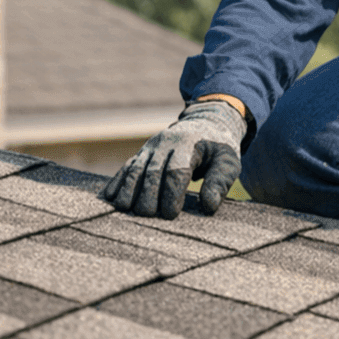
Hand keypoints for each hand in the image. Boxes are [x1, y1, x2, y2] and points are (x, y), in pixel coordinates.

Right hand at [100, 99, 245, 218]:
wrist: (206, 123)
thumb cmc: (219, 148)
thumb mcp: (229, 162)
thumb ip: (220, 182)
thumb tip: (208, 206)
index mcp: (189, 144)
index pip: (177, 170)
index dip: (172, 193)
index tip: (171, 214)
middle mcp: (166, 143)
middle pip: (152, 172)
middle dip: (148, 195)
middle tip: (149, 216)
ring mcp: (151, 147)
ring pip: (135, 169)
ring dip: (129, 190)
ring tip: (126, 210)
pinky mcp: (142, 153)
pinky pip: (127, 167)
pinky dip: (117, 182)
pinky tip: (109, 198)